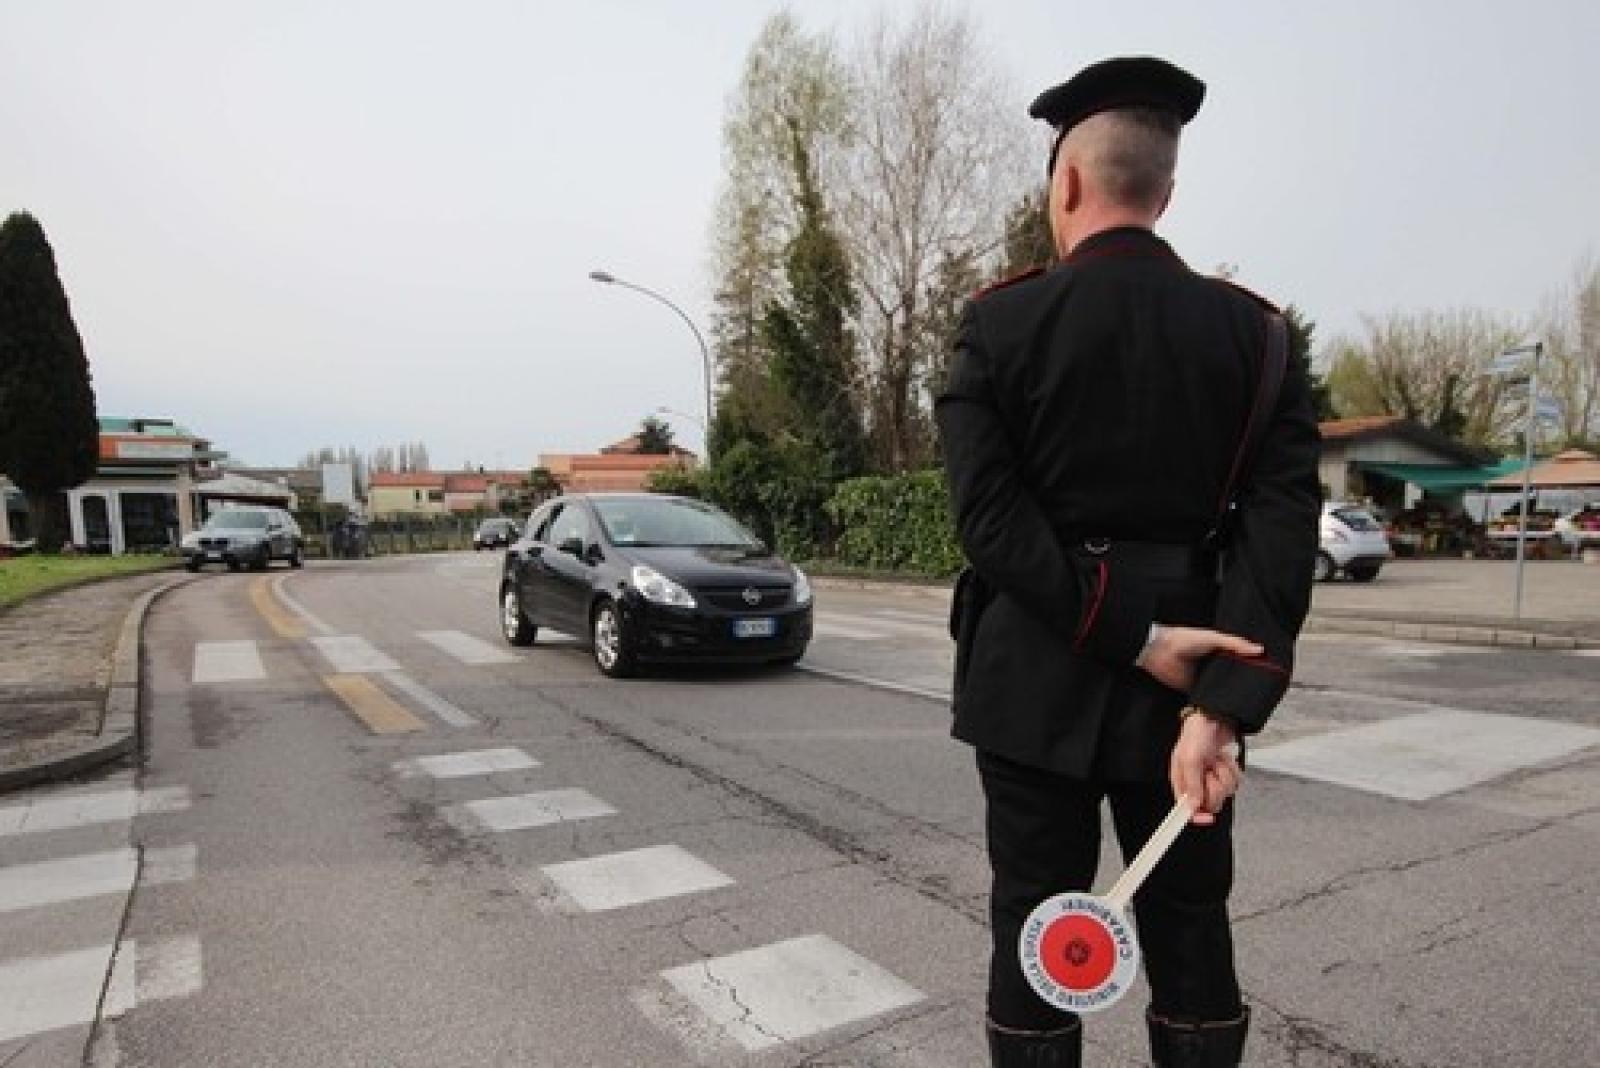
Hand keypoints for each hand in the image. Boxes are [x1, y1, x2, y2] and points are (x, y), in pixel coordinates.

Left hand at [1136, 625, 1261, 692]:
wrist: (1160, 653)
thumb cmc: (1184, 639)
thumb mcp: (1213, 637)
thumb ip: (1235, 643)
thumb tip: (1259, 649)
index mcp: (1222, 652)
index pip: (1243, 662)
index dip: (1255, 668)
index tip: (1272, 675)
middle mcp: (1216, 667)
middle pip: (1236, 678)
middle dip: (1246, 685)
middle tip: (1264, 693)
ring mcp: (1208, 680)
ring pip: (1225, 690)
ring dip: (1233, 696)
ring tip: (1250, 704)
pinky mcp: (1198, 692)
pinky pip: (1211, 700)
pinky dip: (1217, 704)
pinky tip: (1229, 709)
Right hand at [1170, 712, 1241, 825]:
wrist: (1216, 719)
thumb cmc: (1197, 735)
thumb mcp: (1190, 759)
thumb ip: (1192, 784)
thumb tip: (1193, 806)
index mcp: (1181, 782)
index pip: (1186, 808)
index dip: (1196, 816)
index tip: (1206, 818)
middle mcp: (1196, 783)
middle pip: (1210, 803)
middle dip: (1214, 787)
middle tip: (1210, 772)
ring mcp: (1212, 779)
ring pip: (1225, 793)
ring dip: (1224, 775)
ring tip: (1216, 761)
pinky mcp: (1225, 774)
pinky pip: (1235, 782)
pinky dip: (1232, 770)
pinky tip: (1224, 760)